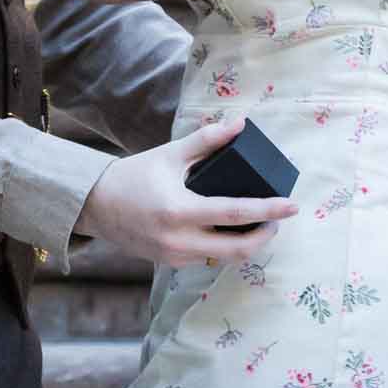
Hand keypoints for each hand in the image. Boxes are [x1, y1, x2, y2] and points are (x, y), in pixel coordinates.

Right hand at [73, 116, 299, 268]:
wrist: (95, 205)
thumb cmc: (133, 176)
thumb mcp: (169, 155)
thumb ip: (206, 141)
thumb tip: (240, 124)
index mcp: (180, 210)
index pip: (236, 214)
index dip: (269, 211)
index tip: (292, 205)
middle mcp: (180, 240)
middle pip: (238, 249)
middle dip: (265, 235)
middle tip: (278, 218)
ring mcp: (175, 256)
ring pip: (225, 257)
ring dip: (247, 243)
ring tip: (260, 223)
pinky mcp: (171, 262)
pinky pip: (207, 257)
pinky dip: (225, 245)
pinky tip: (232, 231)